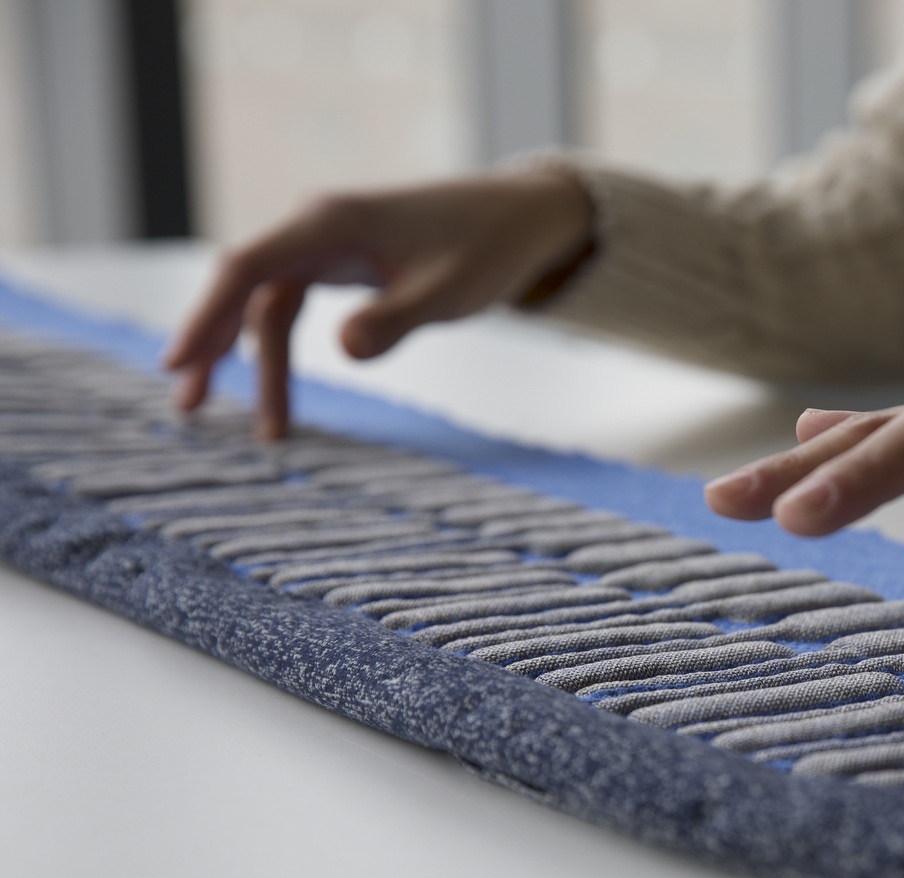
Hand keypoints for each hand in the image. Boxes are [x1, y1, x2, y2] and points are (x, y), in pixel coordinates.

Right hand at [163, 163, 593, 438]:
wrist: (521, 218)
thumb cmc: (486, 249)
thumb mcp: (447, 292)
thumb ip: (395, 320)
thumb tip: (344, 351)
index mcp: (331, 223)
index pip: (247, 266)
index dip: (206, 313)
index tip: (177, 362)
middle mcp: (317, 227)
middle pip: (244, 285)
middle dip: (211, 343)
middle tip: (188, 407)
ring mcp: (327, 245)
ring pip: (268, 303)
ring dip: (253, 360)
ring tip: (257, 428)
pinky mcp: (343, 263)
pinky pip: (292, 305)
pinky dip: (280, 347)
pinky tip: (274, 387)